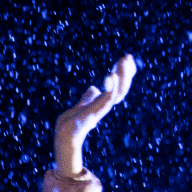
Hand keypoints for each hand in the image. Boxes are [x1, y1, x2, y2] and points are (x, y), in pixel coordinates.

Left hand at [54, 54, 135, 177]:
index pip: (119, 87)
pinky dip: (111, 88)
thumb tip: (93, 89)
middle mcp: (104, 106)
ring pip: (118, 92)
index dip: (124, 74)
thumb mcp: (81, 105)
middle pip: (122, 88)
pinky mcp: (94, 113)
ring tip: (123, 61)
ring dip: (122, 76)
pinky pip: (107, 99)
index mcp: (103, 103)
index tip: (126, 59)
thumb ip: (88, 98)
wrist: (63, 135)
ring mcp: (100, 109)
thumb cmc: (71, 122)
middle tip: (128, 56)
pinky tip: (111, 76)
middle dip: (126, 72)